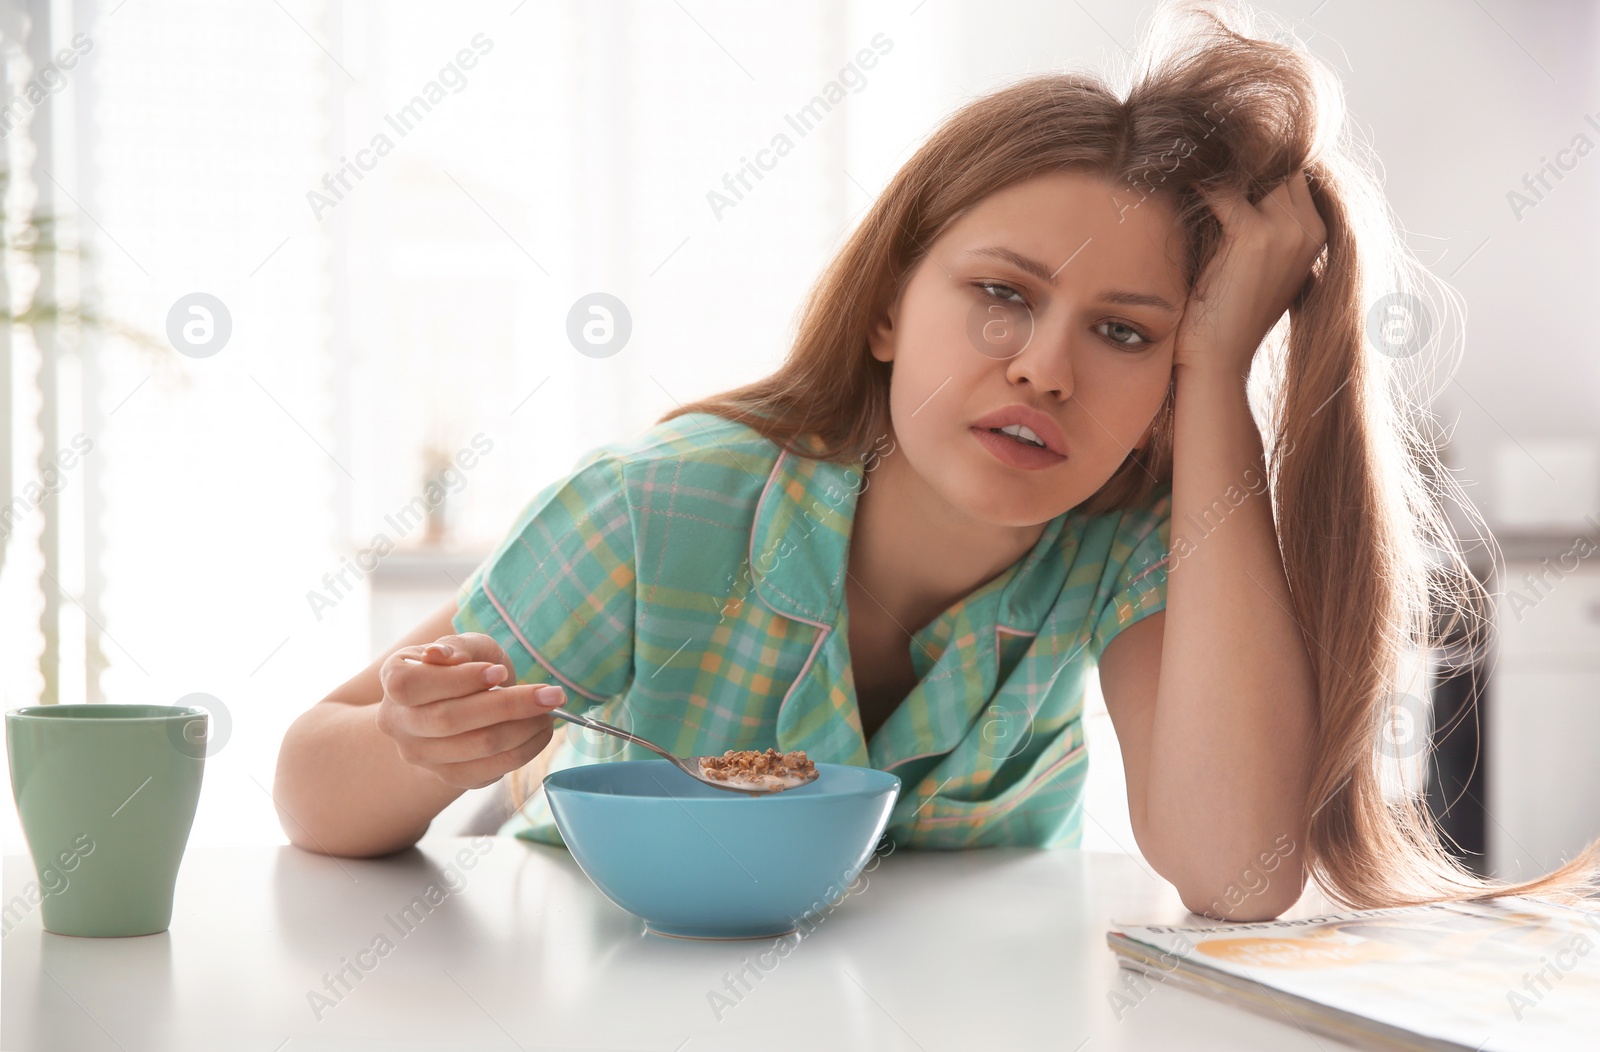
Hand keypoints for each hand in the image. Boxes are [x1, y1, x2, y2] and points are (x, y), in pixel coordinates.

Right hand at [375, 633, 567, 789]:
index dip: (458, 680)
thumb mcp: (465, 645)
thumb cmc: (464, 665)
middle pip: (448, 720)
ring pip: (475, 747)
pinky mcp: (450, 777)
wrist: (461, 702)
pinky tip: (540, 731)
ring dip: (524, 729)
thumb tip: (441, 656)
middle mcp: (398, 722)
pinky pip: (489, 771)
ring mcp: (422, 755)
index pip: (411, 685)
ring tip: (551, 709)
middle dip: (508, 705)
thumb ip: (458, 647)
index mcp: (394, 679)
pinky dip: (524, 751)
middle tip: (551, 694)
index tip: (500, 672)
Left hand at [1173, 170, 1326, 379]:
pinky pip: (1223, 191)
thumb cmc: (1228, 312)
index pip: (1293, 173)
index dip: (1262, 164)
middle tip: (1205, 153)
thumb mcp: (1261, 263)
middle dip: (1245, 160)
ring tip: (1192, 162)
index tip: (1227, 156)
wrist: (1218, 358)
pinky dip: (1199, 184)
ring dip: (1224, 167)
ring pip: (1256, 172)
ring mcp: (1285, 232)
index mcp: (1317, 234)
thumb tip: (1240, 184)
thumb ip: (1265, 225)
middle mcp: (1308, 229)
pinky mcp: (1253, 236)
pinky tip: (1180, 181)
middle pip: (1278, 166)